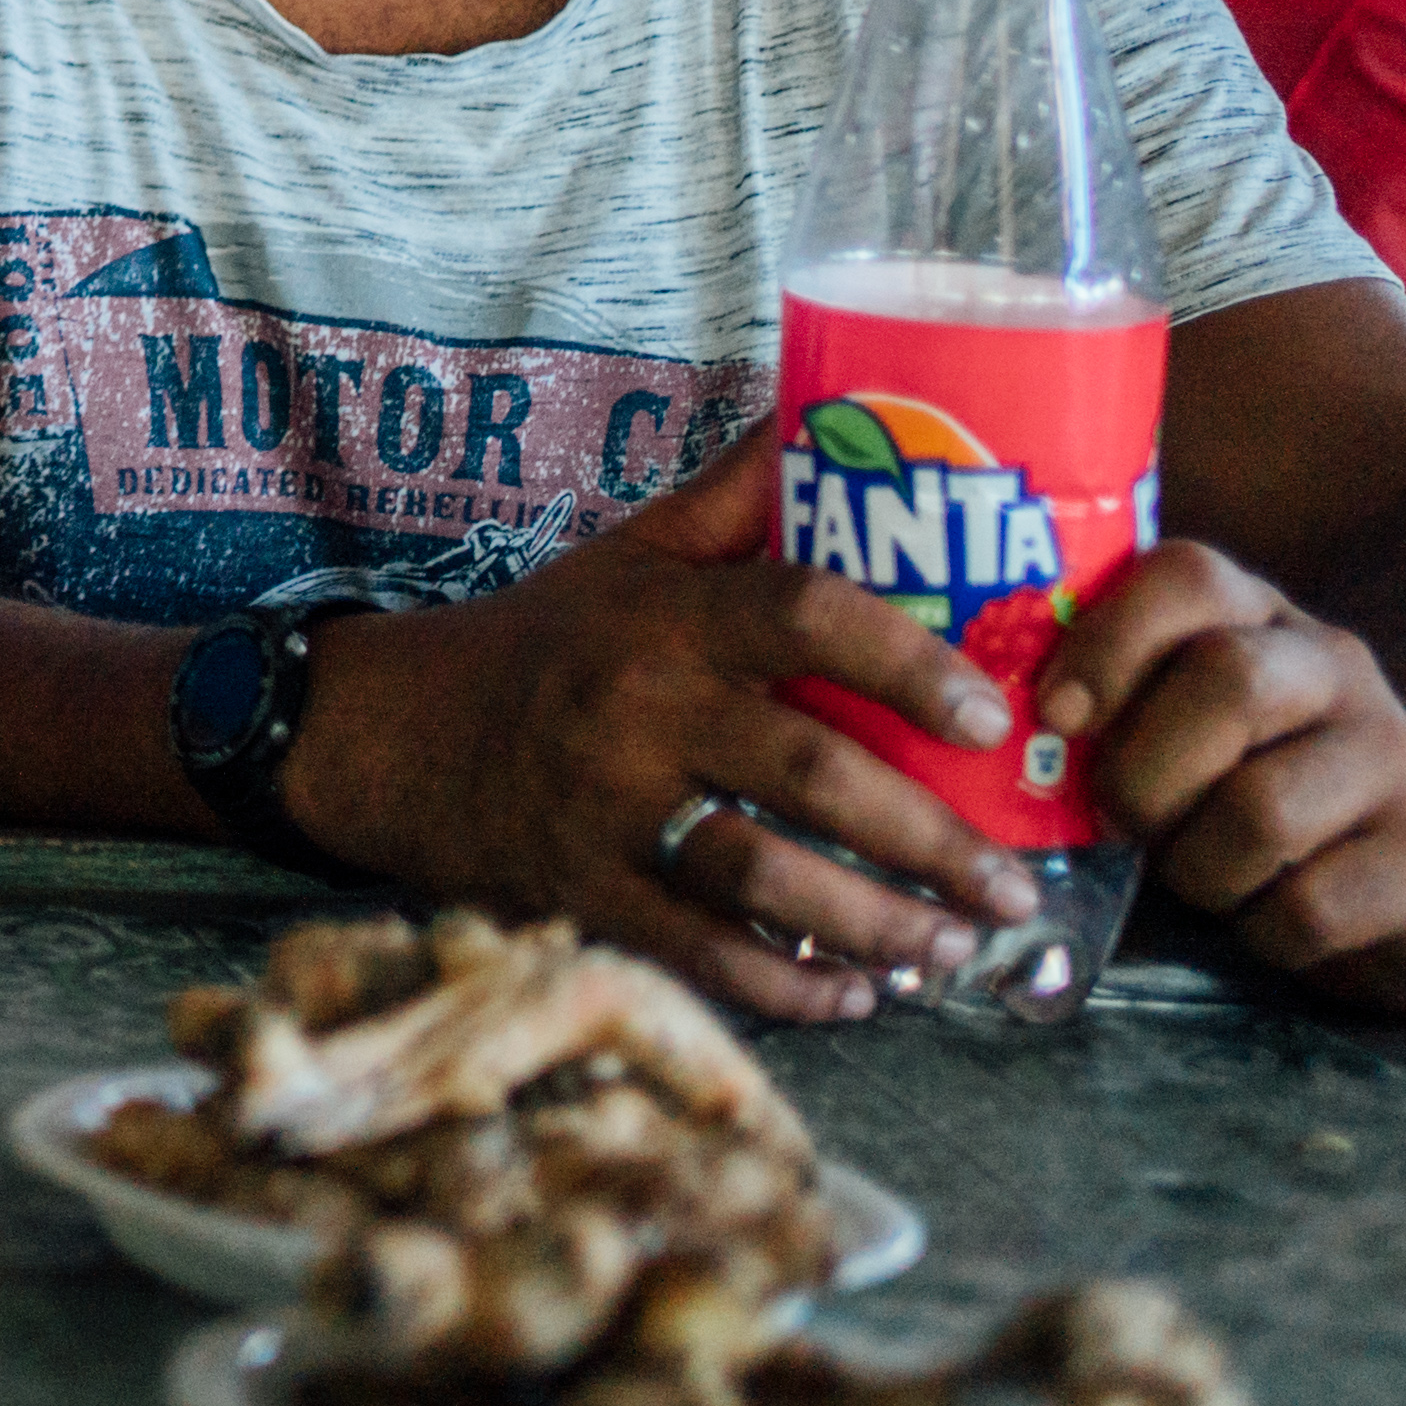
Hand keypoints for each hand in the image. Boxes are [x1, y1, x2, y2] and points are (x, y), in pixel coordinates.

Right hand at [279, 428, 1042, 1023]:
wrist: (393, 733)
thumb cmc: (544, 640)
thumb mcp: (629, 553)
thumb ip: (735, 497)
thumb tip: (837, 409)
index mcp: (665, 616)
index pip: (801, 616)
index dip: (906, 663)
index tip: (989, 714)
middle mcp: (639, 709)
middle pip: (807, 771)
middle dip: (927, 839)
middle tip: (1011, 887)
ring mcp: (605, 809)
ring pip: (762, 875)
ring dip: (873, 925)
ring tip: (952, 951)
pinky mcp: (582, 893)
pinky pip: (697, 952)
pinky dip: (784, 986)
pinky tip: (853, 996)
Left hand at [1047, 539, 1405, 1009]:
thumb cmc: (1247, 789)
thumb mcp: (1183, 723)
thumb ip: (1107, 704)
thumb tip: (970, 726)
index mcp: (1258, 618)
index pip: (1187, 574)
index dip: (1108, 637)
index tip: (1055, 715)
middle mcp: (1336, 670)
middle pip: (1229, 684)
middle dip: (1144, 773)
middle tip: (1120, 820)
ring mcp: (1396, 763)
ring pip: (1263, 810)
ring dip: (1197, 867)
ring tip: (1196, 875)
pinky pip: (1308, 907)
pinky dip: (1259, 930)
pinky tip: (1262, 919)